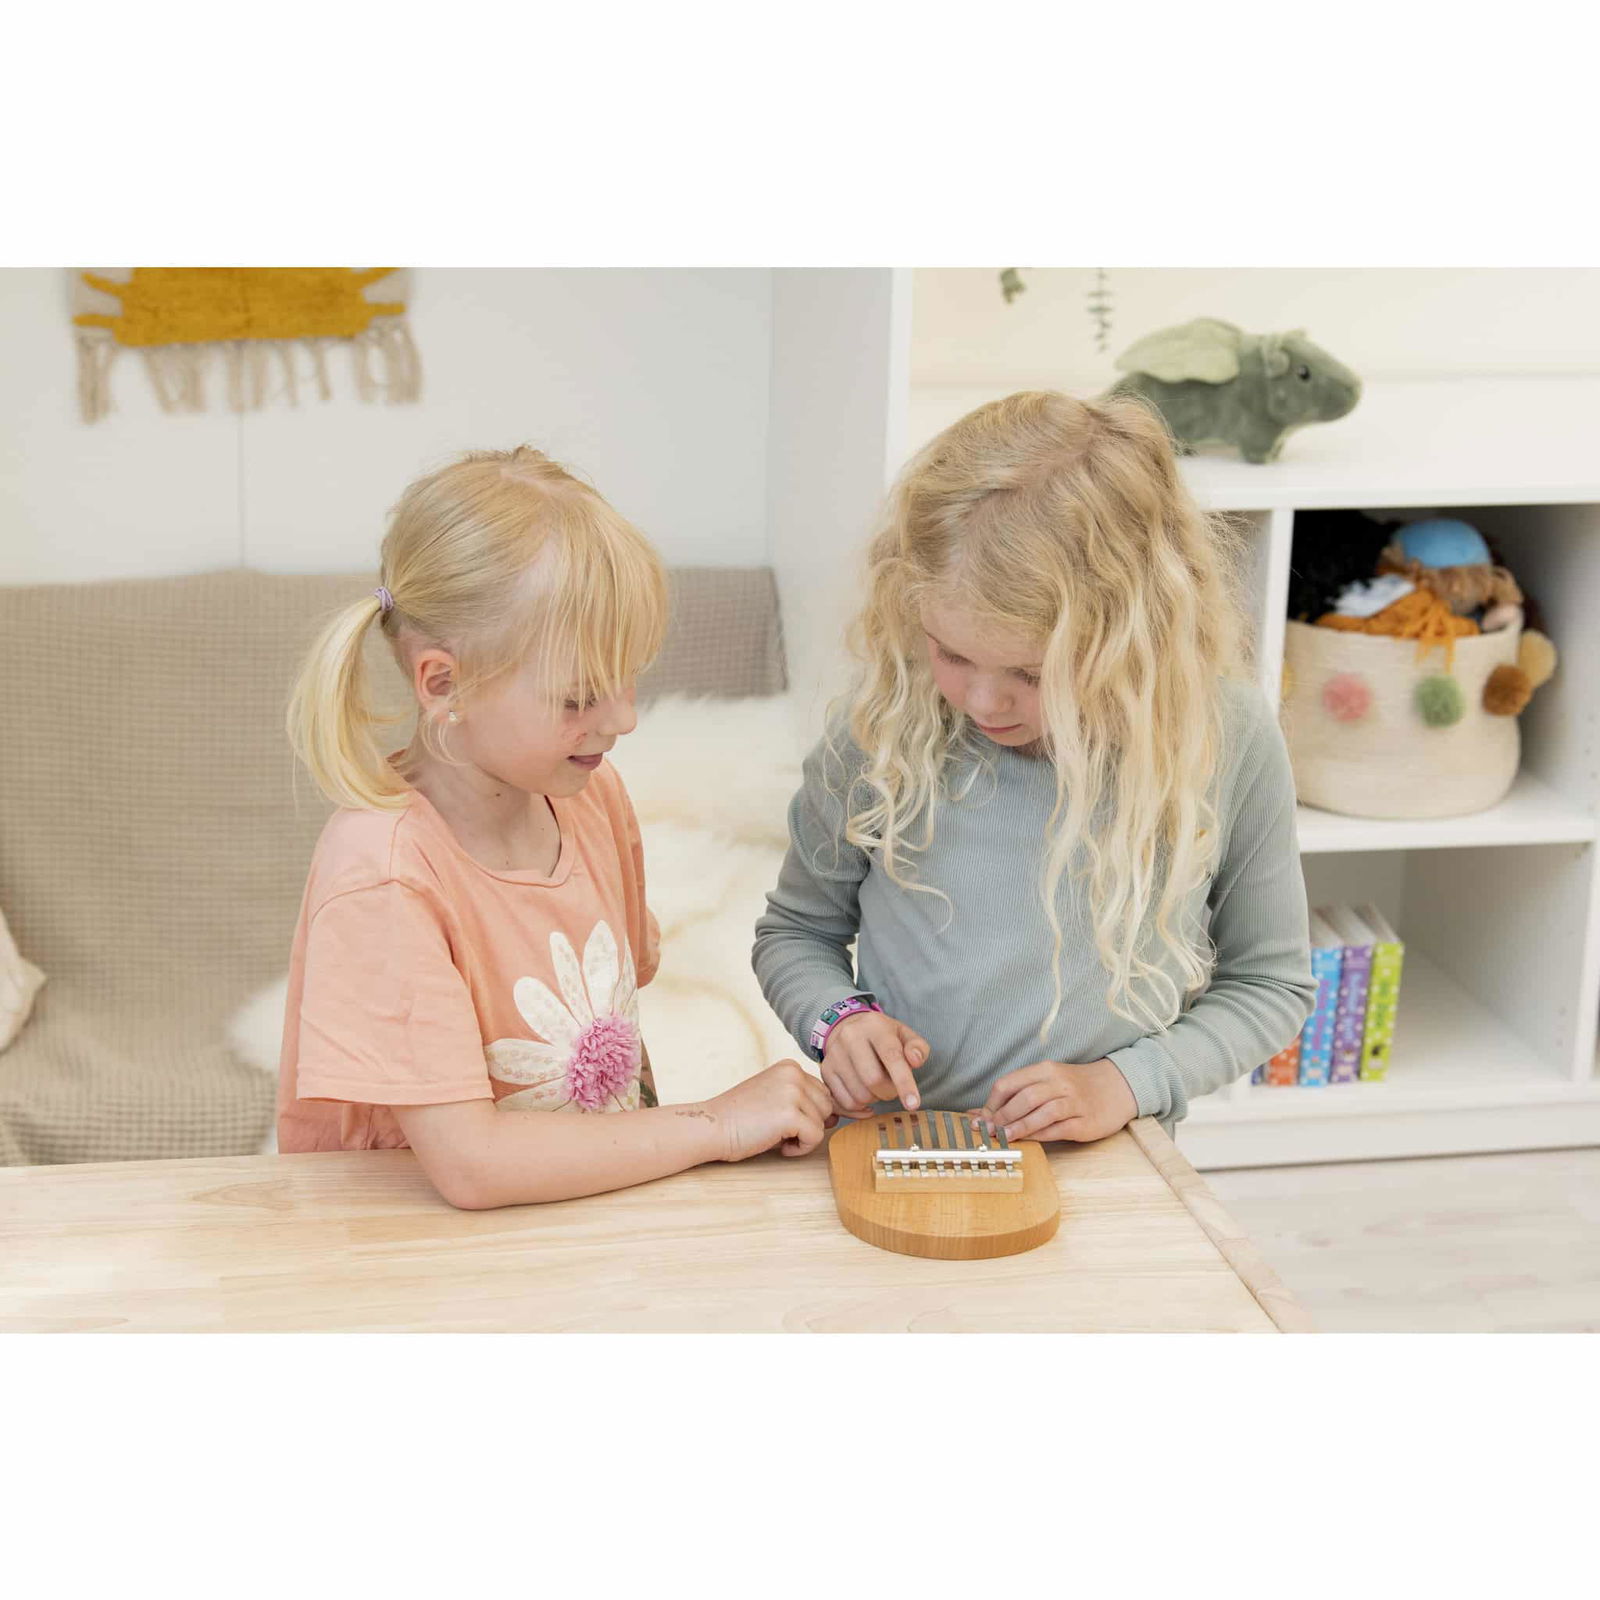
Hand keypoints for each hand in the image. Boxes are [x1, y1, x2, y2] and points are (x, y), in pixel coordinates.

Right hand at [703, 1060, 834, 1160]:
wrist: (711, 1127)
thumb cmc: (741, 1118)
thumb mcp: (776, 1098)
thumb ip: (804, 1101)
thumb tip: (837, 1116)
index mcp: (790, 1067)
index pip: (823, 1092)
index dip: (812, 1113)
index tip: (798, 1118)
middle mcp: (794, 1073)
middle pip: (828, 1106)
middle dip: (809, 1123)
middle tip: (779, 1129)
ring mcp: (793, 1092)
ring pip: (823, 1123)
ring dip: (804, 1136)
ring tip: (775, 1135)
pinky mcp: (790, 1114)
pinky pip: (815, 1138)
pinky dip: (800, 1148)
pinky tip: (778, 1145)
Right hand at [821, 1010, 929, 1114]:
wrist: (847, 1027)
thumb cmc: (881, 1036)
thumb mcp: (904, 1035)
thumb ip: (917, 1047)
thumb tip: (915, 1060)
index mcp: (874, 1026)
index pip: (891, 1056)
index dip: (904, 1083)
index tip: (913, 1104)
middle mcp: (850, 1037)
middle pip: (873, 1080)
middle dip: (889, 1092)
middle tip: (892, 1086)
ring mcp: (834, 1054)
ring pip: (859, 1095)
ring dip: (874, 1099)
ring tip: (876, 1085)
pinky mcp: (825, 1071)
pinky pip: (844, 1102)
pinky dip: (859, 1106)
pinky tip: (865, 1094)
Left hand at [970, 1057, 1136, 1144]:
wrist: (1118, 1087)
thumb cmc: (1076, 1086)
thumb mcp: (1048, 1081)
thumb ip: (1018, 1094)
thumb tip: (981, 1113)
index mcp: (1045, 1070)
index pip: (1009, 1083)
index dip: (991, 1103)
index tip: (981, 1118)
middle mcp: (1059, 1083)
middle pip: (1023, 1097)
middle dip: (1001, 1116)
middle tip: (987, 1130)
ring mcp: (1073, 1102)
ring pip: (1040, 1113)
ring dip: (1018, 1126)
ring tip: (1003, 1137)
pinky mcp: (1085, 1121)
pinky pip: (1058, 1129)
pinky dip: (1039, 1135)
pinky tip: (1028, 1140)